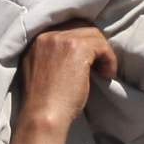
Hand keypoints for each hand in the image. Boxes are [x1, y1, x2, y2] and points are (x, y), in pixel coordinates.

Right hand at [7, 24, 118, 143]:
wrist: (43, 116)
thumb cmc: (44, 102)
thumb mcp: (40, 71)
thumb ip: (52, 56)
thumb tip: (79, 53)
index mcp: (35, 39)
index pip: (65, 27)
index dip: (80, 40)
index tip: (89, 57)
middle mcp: (46, 34)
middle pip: (80, 27)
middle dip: (93, 44)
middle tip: (99, 64)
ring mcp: (61, 39)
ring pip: (93, 34)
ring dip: (103, 52)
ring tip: (103, 72)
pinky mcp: (77, 47)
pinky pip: (101, 45)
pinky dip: (109, 59)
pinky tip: (106, 75)